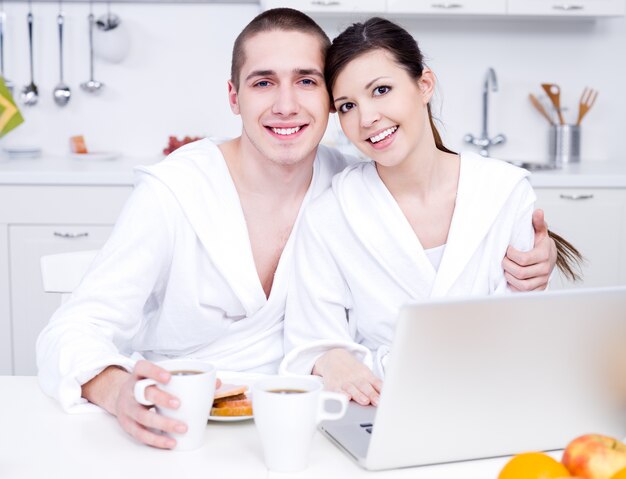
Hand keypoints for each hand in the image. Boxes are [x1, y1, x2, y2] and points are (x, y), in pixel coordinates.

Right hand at [83, 361, 220, 448]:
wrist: (121, 396)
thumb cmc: (149, 386)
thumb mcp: (161, 378)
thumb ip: (187, 379)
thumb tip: (215, 383)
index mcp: (140, 375)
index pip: (142, 368)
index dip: (154, 371)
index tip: (169, 377)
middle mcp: (131, 390)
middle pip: (143, 393)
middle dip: (161, 398)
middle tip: (178, 404)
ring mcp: (127, 408)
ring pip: (142, 416)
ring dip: (163, 423)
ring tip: (182, 427)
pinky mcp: (127, 424)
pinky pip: (140, 434)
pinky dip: (156, 439)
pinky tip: (170, 442)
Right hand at [313, 348, 382, 405]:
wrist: (334, 357)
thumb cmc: (353, 371)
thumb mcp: (366, 374)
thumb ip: (376, 385)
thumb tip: (390, 395)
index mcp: (366, 375)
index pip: (375, 383)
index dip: (381, 390)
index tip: (386, 398)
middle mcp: (355, 378)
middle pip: (364, 386)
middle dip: (371, 394)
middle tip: (378, 401)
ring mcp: (344, 381)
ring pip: (352, 389)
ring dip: (358, 395)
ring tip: (365, 401)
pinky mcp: (333, 385)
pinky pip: (336, 391)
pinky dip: (340, 395)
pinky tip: (345, 398)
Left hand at [503, 209, 556, 290]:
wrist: (550, 258)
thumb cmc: (541, 245)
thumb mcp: (540, 232)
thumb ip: (538, 223)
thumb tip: (538, 212)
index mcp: (545, 254)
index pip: (523, 259)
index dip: (511, 255)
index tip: (508, 250)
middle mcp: (545, 269)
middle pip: (520, 273)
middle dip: (507, 265)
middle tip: (503, 259)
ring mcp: (542, 280)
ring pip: (521, 284)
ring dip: (509, 276)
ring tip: (506, 268)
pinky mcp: (538, 288)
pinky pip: (523, 291)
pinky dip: (514, 286)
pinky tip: (511, 277)